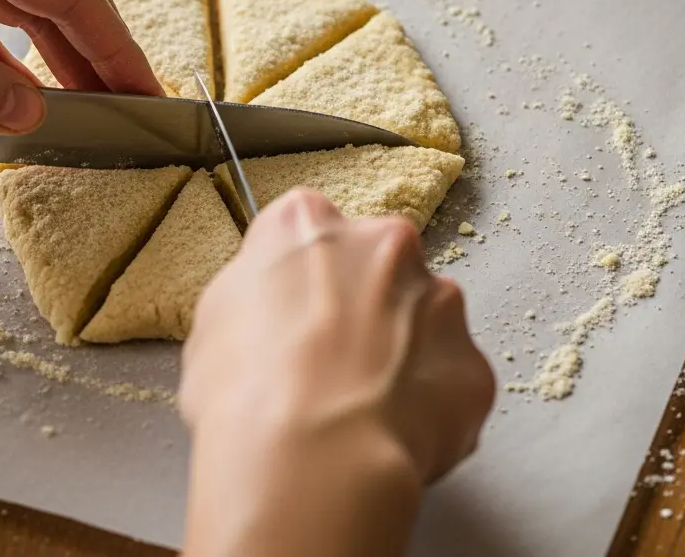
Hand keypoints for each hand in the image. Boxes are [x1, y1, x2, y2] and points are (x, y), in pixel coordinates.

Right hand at [180, 189, 494, 556]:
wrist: (307, 463)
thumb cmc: (246, 392)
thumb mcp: (211, 322)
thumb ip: (255, 293)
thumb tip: (270, 313)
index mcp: (307, 222)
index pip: (306, 230)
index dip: (299, 279)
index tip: (294, 313)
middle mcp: (383, 244)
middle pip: (377, 265)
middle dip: (362, 307)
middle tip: (331, 364)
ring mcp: (438, 303)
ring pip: (424, 320)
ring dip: (402, 354)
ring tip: (361, 411)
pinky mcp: (473, 366)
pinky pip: (452, 383)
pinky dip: (431, 409)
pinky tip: (393, 440)